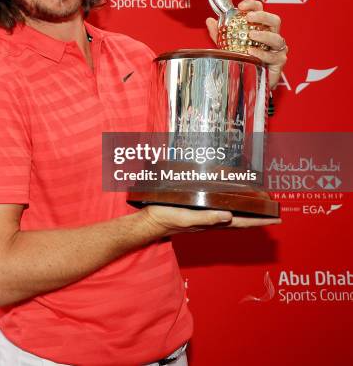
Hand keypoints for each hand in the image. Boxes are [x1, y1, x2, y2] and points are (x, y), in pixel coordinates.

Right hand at [143, 205, 280, 236]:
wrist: (152, 221)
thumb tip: (229, 216)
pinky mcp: (200, 213)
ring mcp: (207, 218)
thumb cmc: (168, 218)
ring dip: (248, 214)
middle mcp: (213, 222)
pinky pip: (222, 212)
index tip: (277, 218)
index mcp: (213, 223)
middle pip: (242, 220)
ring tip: (261, 210)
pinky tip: (233, 206)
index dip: (260, 220)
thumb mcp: (187, 217)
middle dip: (259, 218)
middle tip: (275, 214)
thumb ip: (206, 218)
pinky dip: (234, 209)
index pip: (243, 222)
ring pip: (234, 217)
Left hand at [206, 0, 286, 89]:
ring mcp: (276, 49)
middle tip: (249, 17)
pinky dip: (262, 53)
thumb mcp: (227, 44)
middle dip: (262, 16)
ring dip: (264, 35)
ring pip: (277, 38)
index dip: (252, 5)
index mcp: (260, 27)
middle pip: (274, 20)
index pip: (260, 10)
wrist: (248, 81)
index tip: (241, 6)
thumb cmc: (242, 59)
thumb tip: (209, 20)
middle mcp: (271, 36)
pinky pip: (273, 56)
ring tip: (251, 35)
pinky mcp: (278, 62)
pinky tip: (252, 52)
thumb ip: (220, 33)